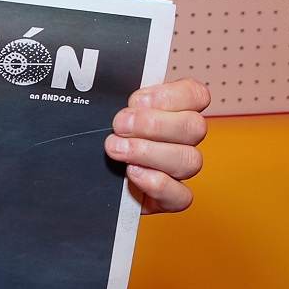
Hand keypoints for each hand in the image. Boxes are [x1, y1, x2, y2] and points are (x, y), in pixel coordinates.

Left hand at [105, 78, 208, 214]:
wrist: (92, 176)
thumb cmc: (106, 136)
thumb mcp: (108, 112)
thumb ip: (118, 98)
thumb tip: (109, 89)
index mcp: (175, 111)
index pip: (196, 95)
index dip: (170, 96)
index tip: (137, 100)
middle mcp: (182, 140)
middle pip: (194, 127)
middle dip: (153, 124)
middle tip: (119, 125)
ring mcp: (178, 170)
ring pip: (190, 160)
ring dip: (149, 152)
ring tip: (116, 150)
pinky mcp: (170, 199)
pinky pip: (182, 196)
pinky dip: (158, 185)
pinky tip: (134, 173)